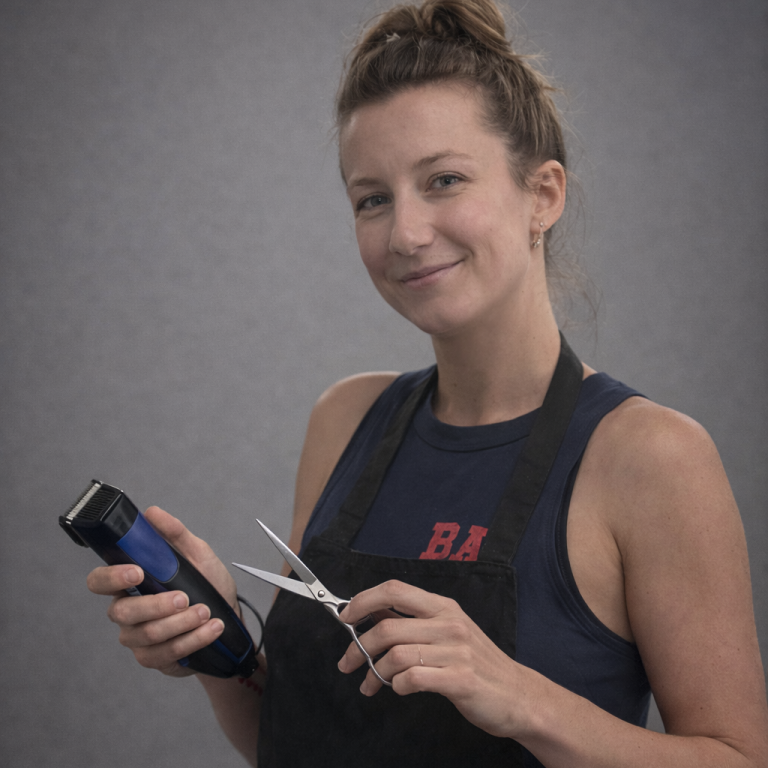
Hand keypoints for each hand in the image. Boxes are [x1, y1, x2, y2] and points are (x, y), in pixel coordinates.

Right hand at [86, 506, 236, 677]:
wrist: (230, 618)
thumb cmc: (208, 584)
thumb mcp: (197, 554)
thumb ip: (175, 534)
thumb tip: (152, 513)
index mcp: (131, 583)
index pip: (99, 581)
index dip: (112, 578)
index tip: (137, 571)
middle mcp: (127, 611)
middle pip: (122, 612)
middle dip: (157, 605)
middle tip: (185, 597)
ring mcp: (138, 638)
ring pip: (148, 634)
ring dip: (182, 623)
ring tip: (207, 612)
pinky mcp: (154, 658)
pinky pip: (167, 653)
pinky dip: (194, 639)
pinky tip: (211, 628)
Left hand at [337, 580, 530, 738]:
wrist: (518, 695)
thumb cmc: (478, 663)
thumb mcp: (447, 631)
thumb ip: (411, 621)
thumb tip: (371, 609)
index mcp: (443, 607)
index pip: (394, 589)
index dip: (363, 600)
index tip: (345, 616)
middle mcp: (449, 623)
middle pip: (387, 627)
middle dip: (358, 647)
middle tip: (348, 663)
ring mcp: (456, 651)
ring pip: (396, 655)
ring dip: (375, 672)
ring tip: (372, 683)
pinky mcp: (460, 679)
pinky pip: (412, 679)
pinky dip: (397, 686)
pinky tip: (399, 689)